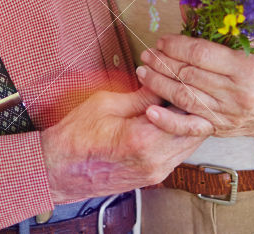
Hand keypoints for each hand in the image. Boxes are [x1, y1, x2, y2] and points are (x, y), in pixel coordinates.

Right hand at [39, 87, 212, 204]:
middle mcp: (155, 161)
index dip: (188, 91)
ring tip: (173, 100)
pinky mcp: (153, 177)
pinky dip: (178, 135)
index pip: (186, 113)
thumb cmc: (75, 137)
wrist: (58, 170)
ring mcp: (156, 173)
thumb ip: (142, 95)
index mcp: (143, 140)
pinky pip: (178, 153)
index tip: (182, 77)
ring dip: (187, 122)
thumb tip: (164, 84)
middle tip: (182, 86)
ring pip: (190, 144)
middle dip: (192, 106)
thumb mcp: (106, 103)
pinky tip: (167, 119)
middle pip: (195, 131)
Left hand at [136, 36, 253, 137]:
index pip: (202, 54)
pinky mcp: (219, 128)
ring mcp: (225, 113)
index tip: (163, 40)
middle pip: (189, 74)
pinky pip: (190, 127)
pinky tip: (150, 111)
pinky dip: (168, 121)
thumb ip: (225, 38)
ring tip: (143, 72)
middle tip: (148, 54)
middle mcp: (235, 92)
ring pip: (185, 97)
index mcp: (245, 68)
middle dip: (163, 62)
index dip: (177, 45)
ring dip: (159, 84)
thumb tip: (190, 16)